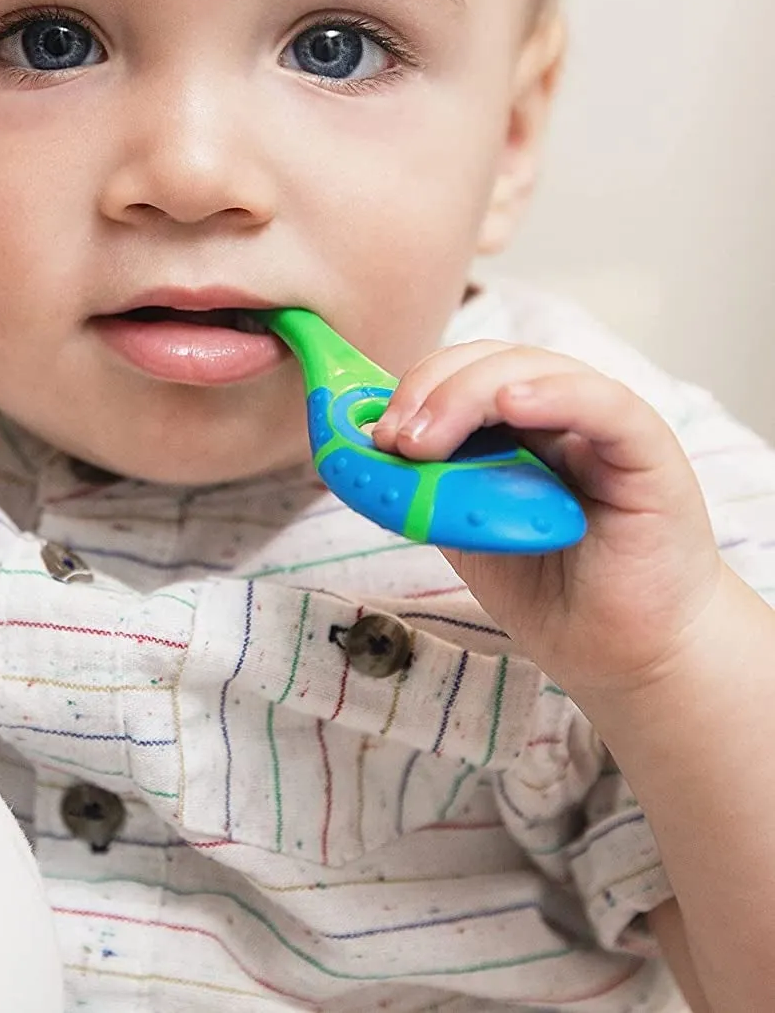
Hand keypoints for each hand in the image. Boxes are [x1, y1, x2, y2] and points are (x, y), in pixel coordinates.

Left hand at [370, 342, 723, 702]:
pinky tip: (513, 406)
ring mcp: (602, 428)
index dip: (412, 389)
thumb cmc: (547, 589)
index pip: (459, 372)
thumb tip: (366, 446)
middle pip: (490, 361)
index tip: (372, 433)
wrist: (621, 654)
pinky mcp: (649, 453)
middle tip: (395, 438)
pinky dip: (556, 395)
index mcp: (513, 426)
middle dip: (430, 389)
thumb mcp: (464, 529)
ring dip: (469, 393)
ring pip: (536, 369)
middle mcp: (558, 413)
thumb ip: (427, 483)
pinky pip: (606, 406)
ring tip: (429, 438)